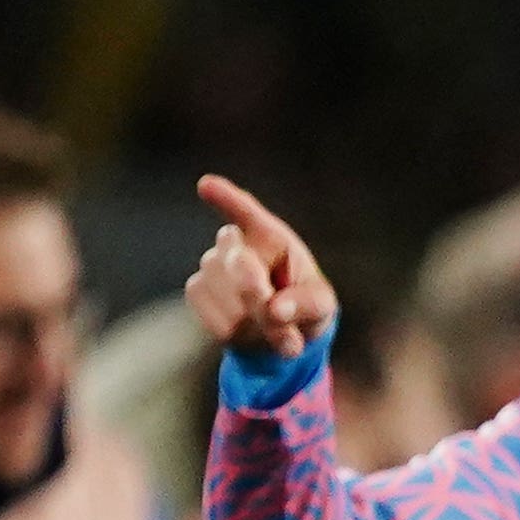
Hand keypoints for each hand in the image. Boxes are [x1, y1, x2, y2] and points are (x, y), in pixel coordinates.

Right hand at [187, 179, 333, 364]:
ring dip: (255, 321)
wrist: (279, 328)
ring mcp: (211, 264)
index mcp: (271, 236)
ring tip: (277, 328)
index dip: (226, 199)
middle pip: (239, 263)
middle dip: (257, 291)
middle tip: (276, 314)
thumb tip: (275, 310)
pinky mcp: (197, 290)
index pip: (246, 211)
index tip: (207, 186)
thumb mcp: (322, 305)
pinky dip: (238, 333)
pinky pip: (216, 317)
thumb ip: (306, 304)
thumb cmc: (305, 305)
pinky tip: (251, 330)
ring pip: (228, 295)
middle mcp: (235, 243)